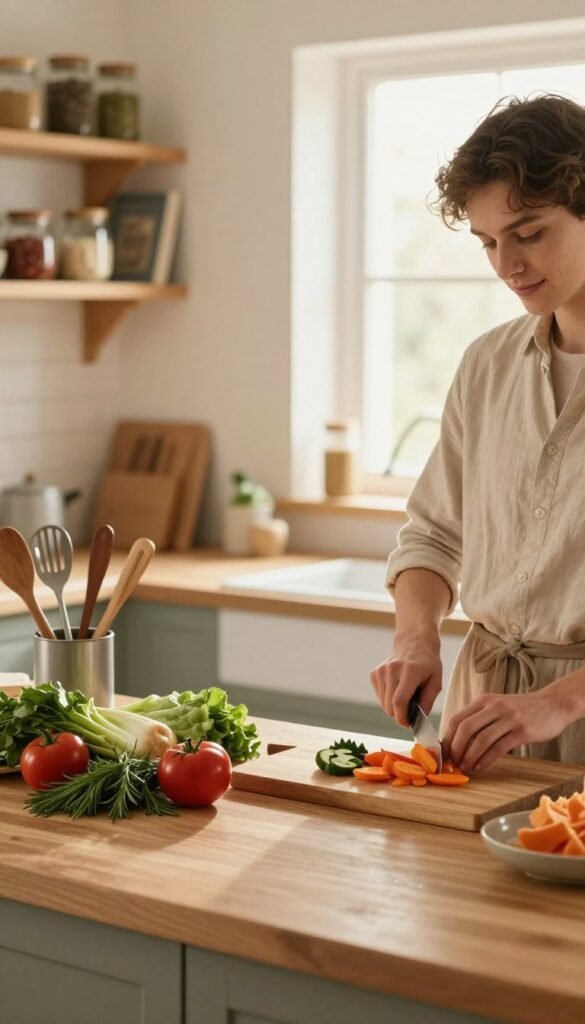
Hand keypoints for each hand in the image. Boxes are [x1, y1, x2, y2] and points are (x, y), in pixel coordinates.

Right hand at [369, 632, 441, 727]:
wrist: (414, 643)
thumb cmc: (428, 664)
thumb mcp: (436, 681)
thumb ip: (428, 700)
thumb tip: (418, 719)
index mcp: (410, 671)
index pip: (399, 701)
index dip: (402, 717)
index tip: (408, 724)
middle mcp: (392, 669)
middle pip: (389, 705)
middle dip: (399, 716)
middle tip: (409, 715)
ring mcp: (381, 670)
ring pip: (383, 703)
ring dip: (393, 708)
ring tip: (405, 699)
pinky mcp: (375, 673)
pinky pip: (379, 696)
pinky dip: (387, 700)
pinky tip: (397, 691)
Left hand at [442, 686, 572, 773]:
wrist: (553, 704)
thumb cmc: (522, 709)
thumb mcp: (498, 706)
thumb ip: (480, 718)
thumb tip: (458, 741)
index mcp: (484, 700)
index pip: (457, 719)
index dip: (448, 738)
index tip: (444, 753)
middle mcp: (494, 707)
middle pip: (465, 729)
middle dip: (456, 749)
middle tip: (453, 763)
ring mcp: (509, 718)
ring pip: (481, 740)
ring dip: (470, 757)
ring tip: (465, 767)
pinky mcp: (522, 731)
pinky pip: (498, 748)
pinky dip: (486, 760)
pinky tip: (480, 767)